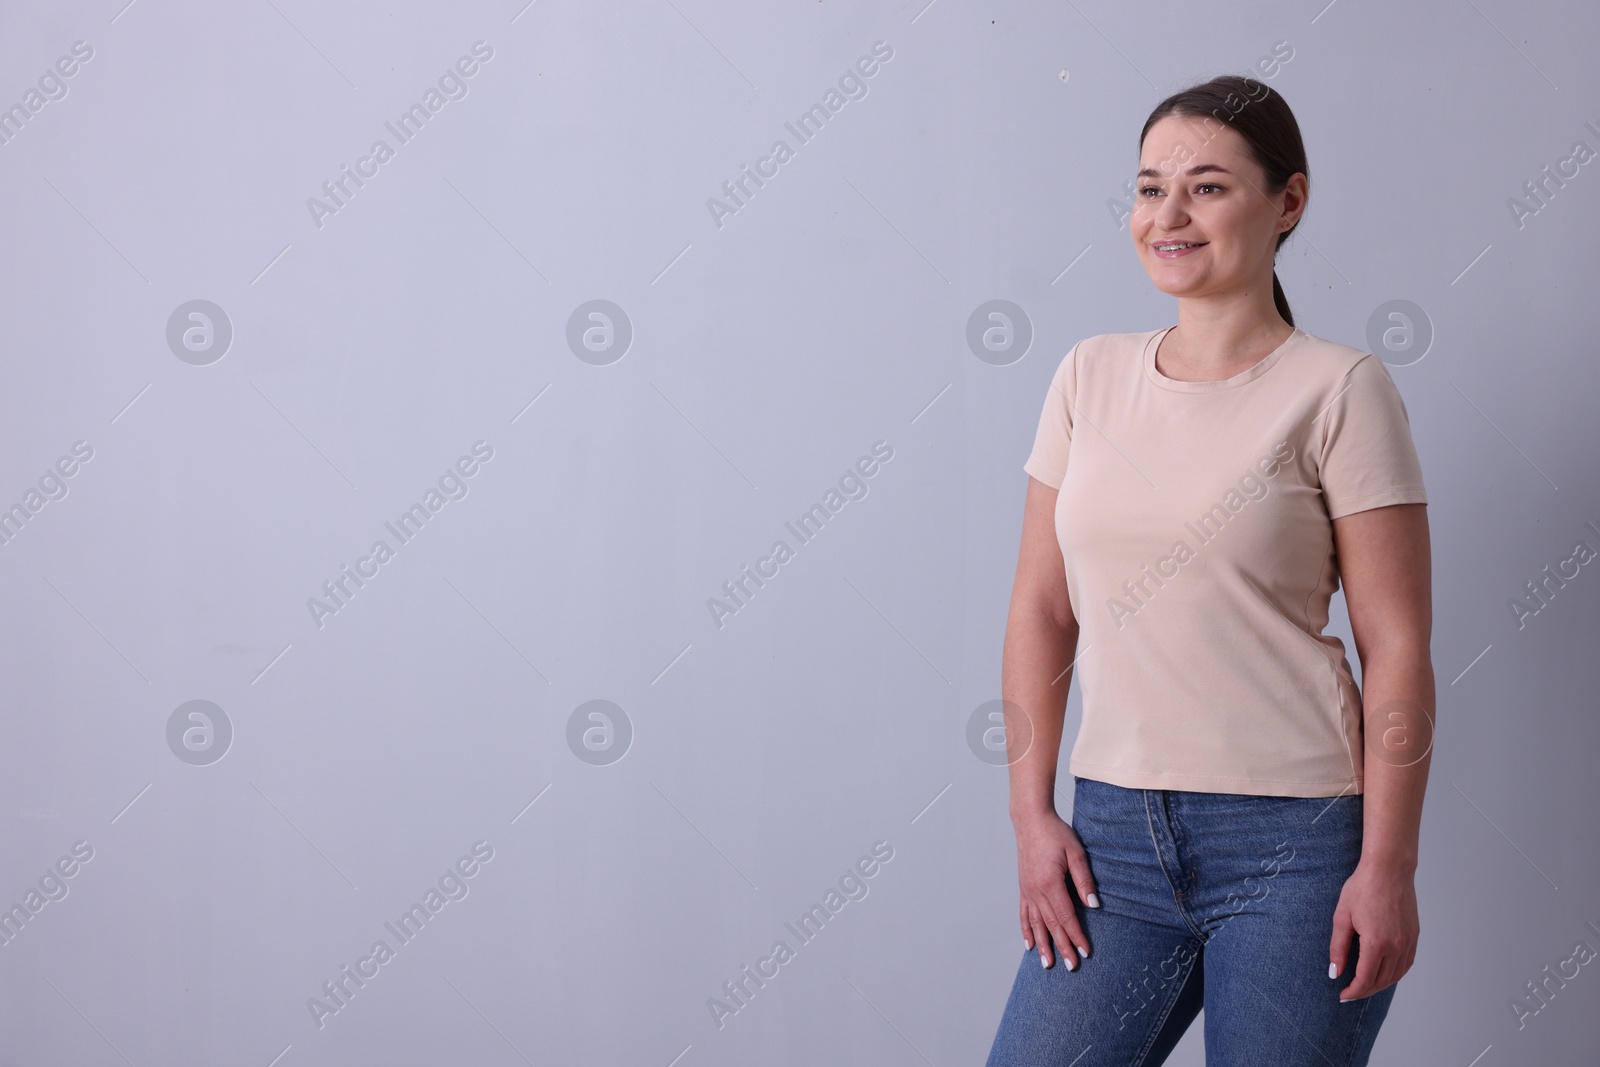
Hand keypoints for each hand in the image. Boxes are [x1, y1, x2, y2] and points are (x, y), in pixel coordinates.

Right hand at [1013, 809, 1099, 968]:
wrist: (1030, 820)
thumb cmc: (1055, 833)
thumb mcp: (1076, 853)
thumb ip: (1084, 880)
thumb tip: (1094, 905)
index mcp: (1050, 883)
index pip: (1066, 917)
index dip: (1076, 935)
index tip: (1085, 951)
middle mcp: (1036, 890)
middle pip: (1051, 925)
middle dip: (1062, 947)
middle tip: (1071, 966)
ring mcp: (1027, 890)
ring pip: (1036, 924)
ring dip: (1043, 945)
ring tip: (1048, 964)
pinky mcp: (1023, 888)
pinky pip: (1024, 914)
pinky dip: (1026, 930)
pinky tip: (1029, 944)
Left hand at [1329, 858, 1418, 1000]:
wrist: (1388, 869)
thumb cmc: (1362, 888)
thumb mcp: (1342, 917)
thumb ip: (1338, 947)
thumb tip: (1335, 972)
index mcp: (1376, 943)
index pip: (1365, 979)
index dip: (1353, 991)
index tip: (1343, 995)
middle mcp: (1396, 946)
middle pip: (1381, 981)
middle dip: (1365, 990)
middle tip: (1350, 992)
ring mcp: (1408, 941)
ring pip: (1396, 975)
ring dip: (1380, 984)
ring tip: (1365, 985)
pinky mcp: (1414, 935)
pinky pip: (1406, 963)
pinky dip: (1395, 973)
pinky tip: (1384, 972)